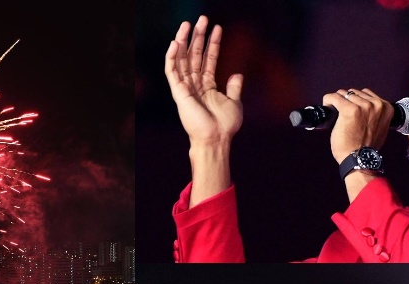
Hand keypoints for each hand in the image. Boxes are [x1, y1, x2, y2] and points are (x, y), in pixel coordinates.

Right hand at [164, 16, 243, 148]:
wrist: (216, 139)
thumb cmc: (225, 126)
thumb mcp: (235, 103)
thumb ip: (234, 88)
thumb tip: (237, 74)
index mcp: (206, 87)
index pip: (208, 59)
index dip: (213, 44)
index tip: (218, 28)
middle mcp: (194, 85)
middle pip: (194, 55)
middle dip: (198, 36)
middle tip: (202, 19)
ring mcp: (185, 88)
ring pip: (182, 59)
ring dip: (184, 41)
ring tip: (188, 24)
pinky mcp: (178, 92)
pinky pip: (171, 71)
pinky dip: (172, 57)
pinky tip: (176, 42)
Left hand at [323, 88, 392, 163]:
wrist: (360, 159)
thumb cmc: (367, 148)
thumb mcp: (380, 128)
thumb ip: (376, 116)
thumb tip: (364, 109)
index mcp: (386, 108)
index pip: (367, 94)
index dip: (356, 101)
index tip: (351, 109)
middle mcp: (376, 104)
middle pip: (355, 93)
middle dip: (347, 101)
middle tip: (342, 114)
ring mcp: (363, 106)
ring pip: (345, 94)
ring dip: (338, 102)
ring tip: (336, 114)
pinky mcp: (349, 110)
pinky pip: (334, 98)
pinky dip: (328, 100)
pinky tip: (327, 106)